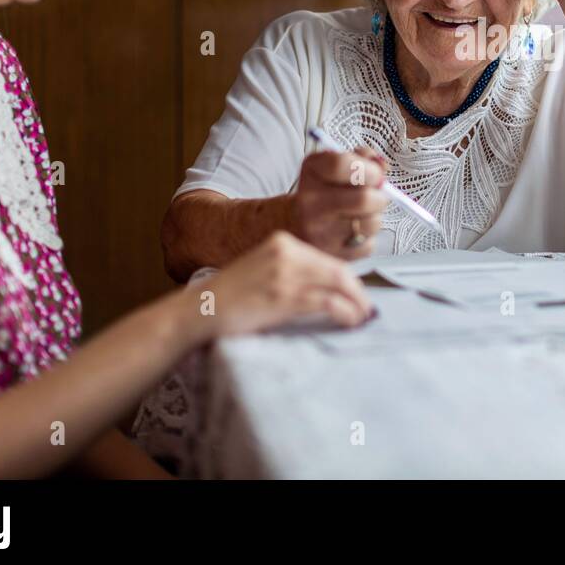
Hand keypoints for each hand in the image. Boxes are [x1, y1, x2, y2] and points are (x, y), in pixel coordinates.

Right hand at [192, 231, 371, 337]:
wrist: (198, 310)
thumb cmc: (229, 297)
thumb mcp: (263, 271)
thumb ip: (291, 272)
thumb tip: (327, 290)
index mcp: (282, 242)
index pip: (327, 259)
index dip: (348, 279)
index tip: (357, 294)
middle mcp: (286, 252)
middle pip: (338, 270)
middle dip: (357, 291)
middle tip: (366, 308)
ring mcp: (285, 274)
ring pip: (338, 284)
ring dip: (356, 303)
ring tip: (362, 317)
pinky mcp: (284, 297)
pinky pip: (327, 302)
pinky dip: (345, 312)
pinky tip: (349, 321)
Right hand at [288, 148, 388, 258]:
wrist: (294, 222)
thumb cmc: (323, 191)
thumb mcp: (334, 164)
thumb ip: (362, 158)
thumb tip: (382, 166)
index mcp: (312, 171)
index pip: (341, 164)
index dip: (368, 168)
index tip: (375, 173)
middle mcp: (310, 202)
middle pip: (364, 199)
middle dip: (379, 196)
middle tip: (375, 196)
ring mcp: (318, 231)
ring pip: (371, 223)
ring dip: (374, 217)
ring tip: (362, 213)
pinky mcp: (330, 255)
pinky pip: (367, 245)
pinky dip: (367, 238)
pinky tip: (353, 231)